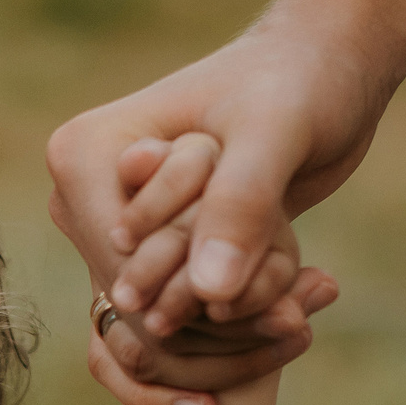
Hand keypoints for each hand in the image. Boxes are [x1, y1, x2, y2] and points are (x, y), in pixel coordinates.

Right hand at [47, 0, 405, 404]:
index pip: (123, 272)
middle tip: (305, 311)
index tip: (281, 295)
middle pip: (135, 312)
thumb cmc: (298, 80)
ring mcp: (114, 231)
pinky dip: (240, 331)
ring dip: (237, 337)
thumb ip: (240, 204)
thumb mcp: (275, 133)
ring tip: (309, 309)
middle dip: (223, 326)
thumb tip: (209, 293)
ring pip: (159, 330)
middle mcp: (82, 200)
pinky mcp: (154, 253)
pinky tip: (300, 310)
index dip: (199, 299)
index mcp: (81, 158)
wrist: (323, 67)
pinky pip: (181, 324)